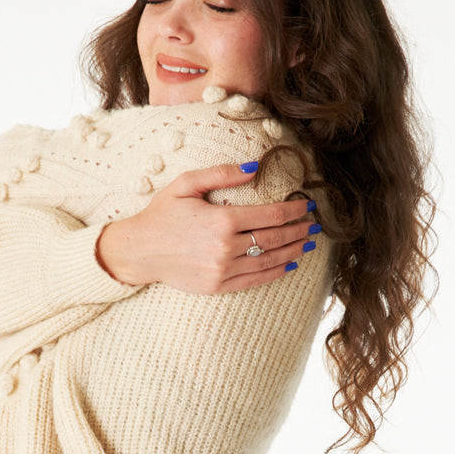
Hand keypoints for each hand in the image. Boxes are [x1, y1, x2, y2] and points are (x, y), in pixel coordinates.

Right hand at [95, 163, 319, 292]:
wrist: (140, 251)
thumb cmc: (162, 213)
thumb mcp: (186, 184)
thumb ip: (221, 174)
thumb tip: (254, 167)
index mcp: (222, 219)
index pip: (270, 215)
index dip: (294, 211)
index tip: (308, 206)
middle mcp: (226, 247)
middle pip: (274, 238)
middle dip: (299, 230)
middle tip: (315, 225)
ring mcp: (223, 270)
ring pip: (269, 260)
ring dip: (293, 250)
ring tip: (307, 243)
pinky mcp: (218, 286)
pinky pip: (255, 280)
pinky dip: (276, 272)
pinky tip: (289, 264)